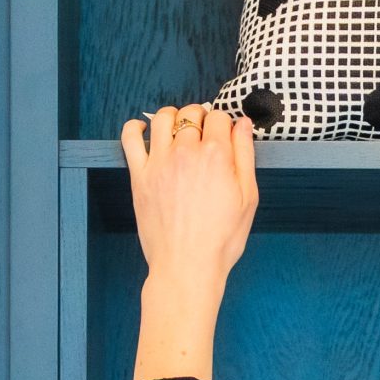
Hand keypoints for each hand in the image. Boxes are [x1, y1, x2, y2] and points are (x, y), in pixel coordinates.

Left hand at [123, 105, 258, 379]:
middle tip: (203, 131)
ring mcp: (160, 162)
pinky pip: (131, 138)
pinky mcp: (139, 175)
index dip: (224, 122)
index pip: (220, 117)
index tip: (224, 132)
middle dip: (201, 116)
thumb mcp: (248, 197)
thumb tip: (242, 124)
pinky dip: (136, 127)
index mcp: (217, 155)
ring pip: (163, 117)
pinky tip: (145, 131)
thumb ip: (245, 155)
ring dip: (173, 115)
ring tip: (178, 127)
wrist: (188, 266)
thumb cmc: (222, 238)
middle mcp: (186, 152)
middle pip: (192, 113)